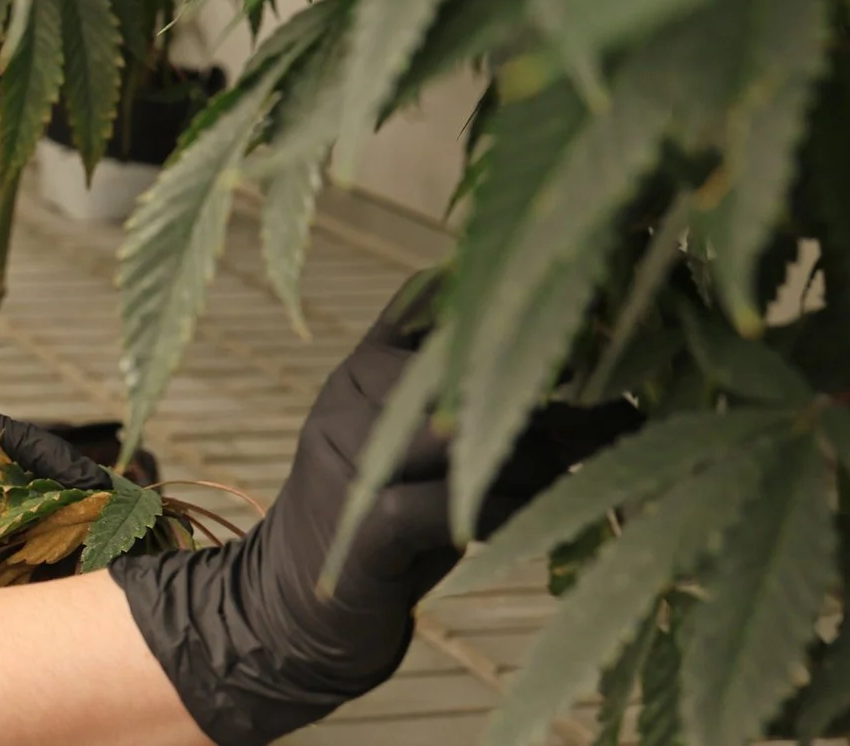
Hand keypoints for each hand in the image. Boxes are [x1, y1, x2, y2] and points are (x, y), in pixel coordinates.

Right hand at [106, 276, 631, 745]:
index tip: (591, 327)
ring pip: (456, 438)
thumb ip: (479, 405)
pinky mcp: (360, 530)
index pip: (430, 306)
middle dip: (545, 397)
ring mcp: (346, 461)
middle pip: (458, 375)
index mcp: (362, 368)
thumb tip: (602, 381)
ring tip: (581, 470)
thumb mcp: (422, 445)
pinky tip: (530, 518)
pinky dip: (499, 511)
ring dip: (534, 459)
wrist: (295, 604)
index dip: (507, 309)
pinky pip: (444, 507)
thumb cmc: (389, 518)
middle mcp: (346, 400)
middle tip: (617, 417)